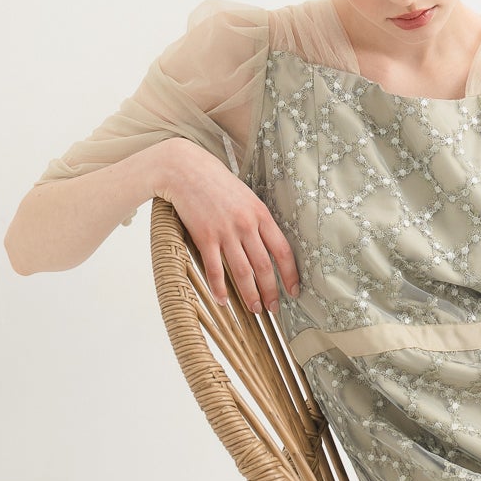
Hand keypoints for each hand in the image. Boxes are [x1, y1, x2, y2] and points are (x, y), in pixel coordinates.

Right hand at [154, 138, 299, 311]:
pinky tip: (224, 301)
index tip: (294, 291)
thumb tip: (270, 244)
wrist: (186, 170)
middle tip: (274, 309)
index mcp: (261, 215)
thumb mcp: (247, 197)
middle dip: (272, 292)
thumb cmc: (218, 182)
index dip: (290, 275)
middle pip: (264, 267)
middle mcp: (247, 225)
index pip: (283, 251)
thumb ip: (259, 219)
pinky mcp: (204, 237)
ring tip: (255, 310)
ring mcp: (225, 232)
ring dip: (250, 295)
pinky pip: (214, 269)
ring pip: (242, 272)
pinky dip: (219, 288)